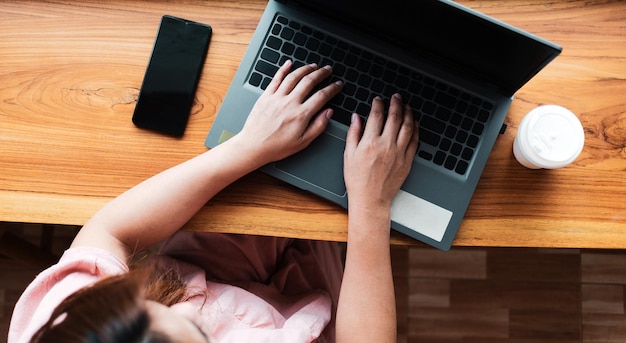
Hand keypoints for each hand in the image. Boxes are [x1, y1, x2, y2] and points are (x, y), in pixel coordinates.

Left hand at [235, 60, 342, 166]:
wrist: (253, 146)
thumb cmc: (277, 147)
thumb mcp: (303, 142)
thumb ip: (318, 126)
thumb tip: (328, 113)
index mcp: (301, 115)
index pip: (322, 96)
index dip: (333, 88)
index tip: (338, 85)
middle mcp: (289, 103)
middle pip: (309, 81)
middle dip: (321, 73)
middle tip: (328, 70)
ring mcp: (277, 98)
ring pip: (294, 77)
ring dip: (306, 69)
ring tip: (314, 66)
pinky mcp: (266, 96)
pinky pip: (276, 78)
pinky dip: (283, 69)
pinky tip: (289, 63)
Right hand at [343, 94, 418, 210]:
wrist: (371, 199)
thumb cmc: (358, 180)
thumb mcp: (348, 155)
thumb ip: (353, 134)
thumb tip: (356, 118)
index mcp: (370, 143)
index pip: (376, 115)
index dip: (378, 104)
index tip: (378, 100)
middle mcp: (386, 145)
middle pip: (394, 117)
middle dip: (396, 103)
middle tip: (396, 97)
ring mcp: (399, 153)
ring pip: (407, 126)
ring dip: (408, 113)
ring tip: (406, 106)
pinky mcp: (407, 161)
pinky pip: (414, 140)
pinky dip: (415, 129)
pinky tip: (414, 123)